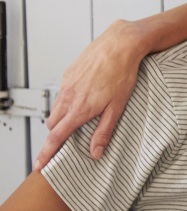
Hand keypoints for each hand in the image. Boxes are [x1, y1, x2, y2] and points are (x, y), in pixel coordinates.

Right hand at [33, 19, 146, 171]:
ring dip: (62, 118)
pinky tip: (82, 99)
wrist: (119, 45)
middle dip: (56, 135)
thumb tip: (96, 152)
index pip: (56, 137)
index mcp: (79, 109)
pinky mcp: (68, 74)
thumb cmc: (122, 74)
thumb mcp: (118, 107)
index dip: (47, 153)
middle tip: (66, 142)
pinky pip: (62, 94)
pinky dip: (67, 102)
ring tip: (78, 120)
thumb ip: (104, 131)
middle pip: (53, 125)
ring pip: (56, 109)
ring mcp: (66, 85)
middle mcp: (68, 98)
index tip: (39, 165)